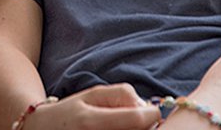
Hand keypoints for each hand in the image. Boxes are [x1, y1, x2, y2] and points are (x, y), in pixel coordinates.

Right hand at [23, 85, 159, 129]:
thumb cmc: (70, 112)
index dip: (151, 114)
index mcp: (90, 122)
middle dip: (143, 125)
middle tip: (132, 119)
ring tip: (118, 126)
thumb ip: (121, 95)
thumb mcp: (91, 94)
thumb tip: (144, 107)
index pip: (137, 120)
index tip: (149, 111)